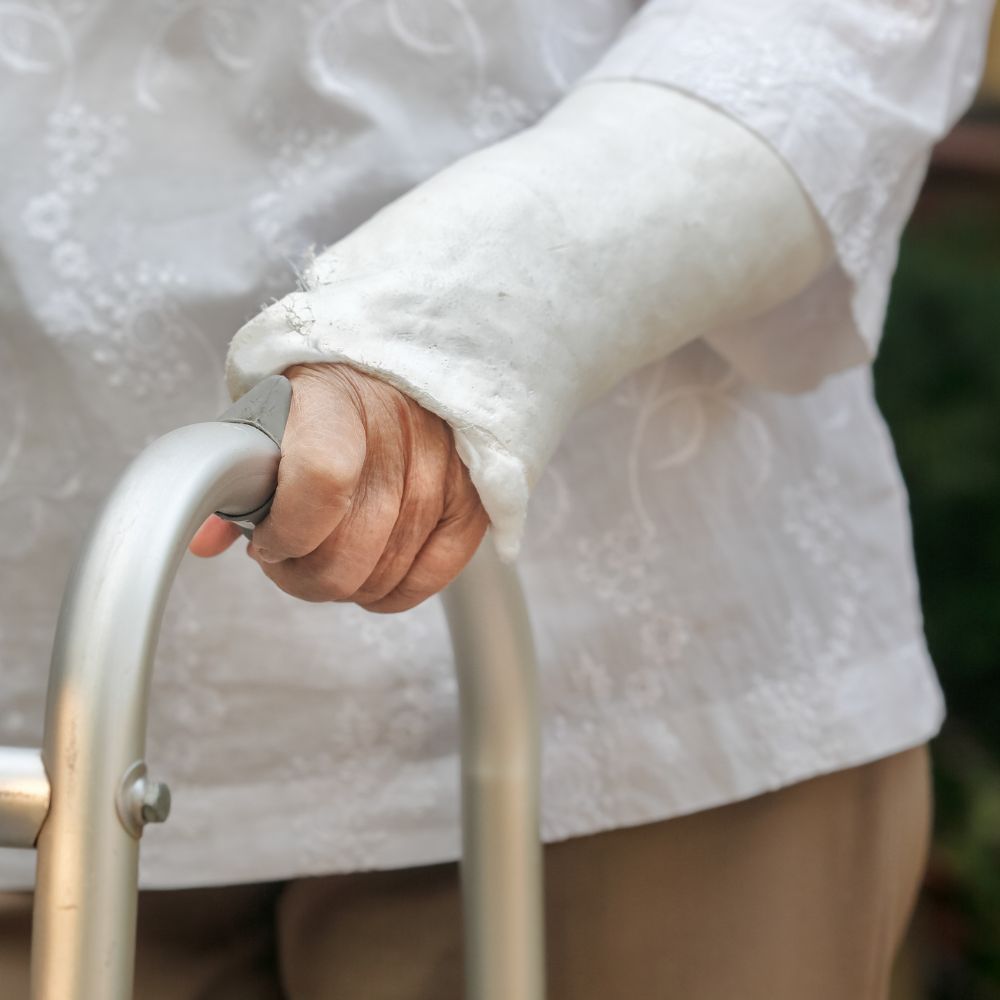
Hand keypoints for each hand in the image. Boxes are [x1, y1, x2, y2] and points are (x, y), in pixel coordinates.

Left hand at [190, 364, 488, 611]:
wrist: (403, 365)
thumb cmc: (329, 394)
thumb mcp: (272, 411)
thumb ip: (238, 473)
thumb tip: (205, 540)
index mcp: (336, 398)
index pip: (321, 481)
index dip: (287, 531)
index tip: (265, 539)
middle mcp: (399, 431)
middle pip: (348, 549)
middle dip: (302, 574)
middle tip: (289, 560)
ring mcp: (443, 469)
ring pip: (381, 575)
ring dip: (342, 584)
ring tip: (326, 559)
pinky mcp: (472, 501)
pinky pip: (428, 580)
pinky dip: (390, 593)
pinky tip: (368, 575)